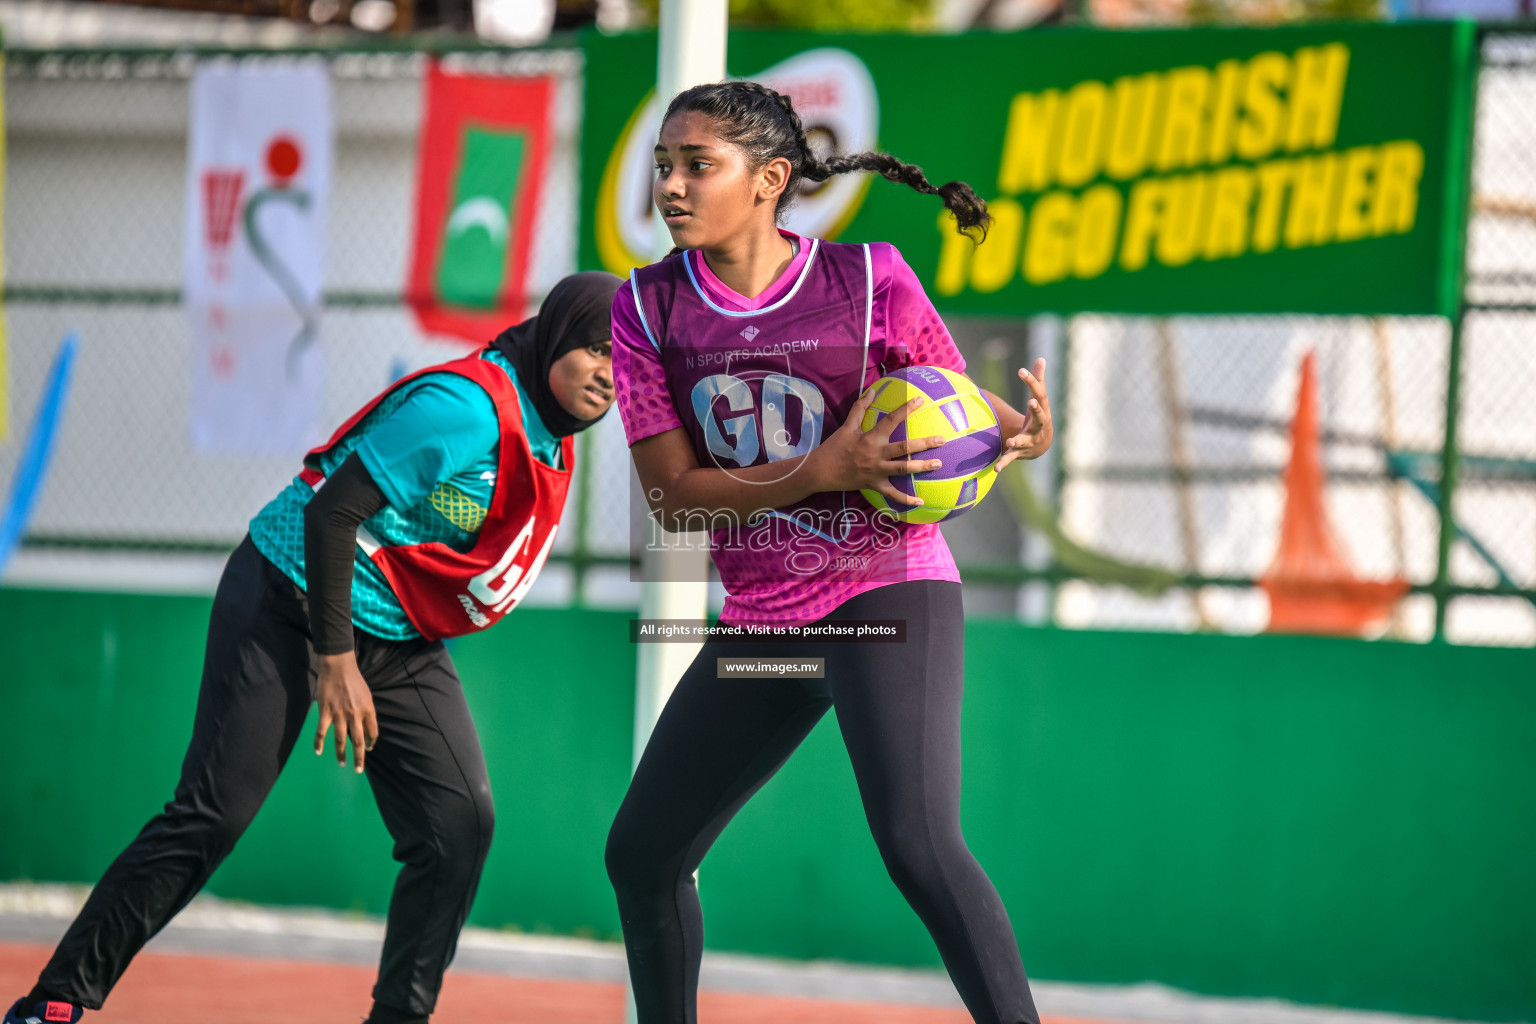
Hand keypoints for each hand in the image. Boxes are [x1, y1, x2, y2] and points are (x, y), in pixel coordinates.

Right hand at [314, 651, 377, 773]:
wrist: (338, 667)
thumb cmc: (354, 680)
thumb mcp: (367, 695)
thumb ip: (366, 711)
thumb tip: (364, 726)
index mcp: (368, 709)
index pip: (373, 732)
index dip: (371, 742)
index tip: (369, 748)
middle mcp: (355, 714)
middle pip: (359, 741)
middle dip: (359, 757)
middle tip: (358, 770)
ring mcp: (340, 714)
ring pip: (341, 740)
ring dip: (341, 754)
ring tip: (342, 763)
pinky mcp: (325, 712)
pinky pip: (322, 732)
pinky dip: (319, 743)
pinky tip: (318, 752)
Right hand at [808, 389, 945, 507]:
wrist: (820, 471)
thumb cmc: (834, 447)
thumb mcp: (847, 426)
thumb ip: (860, 407)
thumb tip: (872, 391)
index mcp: (870, 438)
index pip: (891, 420)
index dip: (906, 409)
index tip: (921, 400)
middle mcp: (876, 454)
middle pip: (904, 448)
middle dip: (924, 443)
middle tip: (941, 440)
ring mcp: (876, 471)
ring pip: (902, 469)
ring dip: (921, 467)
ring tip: (938, 463)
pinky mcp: (874, 485)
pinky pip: (892, 494)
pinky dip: (906, 499)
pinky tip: (921, 501)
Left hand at [993, 358, 1053, 471]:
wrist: (1043, 445)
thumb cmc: (1039, 417)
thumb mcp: (1040, 399)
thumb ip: (1039, 380)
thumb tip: (1041, 358)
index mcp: (1042, 410)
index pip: (1039, 394)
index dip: (1032, 381)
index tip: (1021, 370)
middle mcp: (1039, 426)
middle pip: (1040, 417)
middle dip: (1037, 410)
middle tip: (1031, 401)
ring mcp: (1030, 440)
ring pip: (1025, 440)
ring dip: (1018, 440)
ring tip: (1011, 440)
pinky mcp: (1020, 452)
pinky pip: (1012, 458)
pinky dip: (1005, 463)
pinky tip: (996, 468)